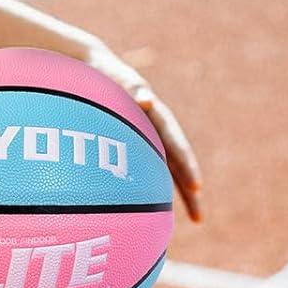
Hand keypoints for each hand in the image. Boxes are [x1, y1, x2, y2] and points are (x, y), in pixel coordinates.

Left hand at [85, 44, 203, 224]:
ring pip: (164, 169)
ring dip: (177, 194)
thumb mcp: (115, 77)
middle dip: (189, 191)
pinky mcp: (132, 144)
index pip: (175, 144)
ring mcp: (144, 137)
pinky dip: (153, 186)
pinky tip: (153, 208)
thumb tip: (146, 100)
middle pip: (176, 163)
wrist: (88, 66)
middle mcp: (154, 129)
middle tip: (200, 219)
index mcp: (153, 115)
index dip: (187, 166)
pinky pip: (146, 167)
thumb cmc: (100, 72)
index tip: (197, 187)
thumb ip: (130, 87)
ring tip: (192, 221)